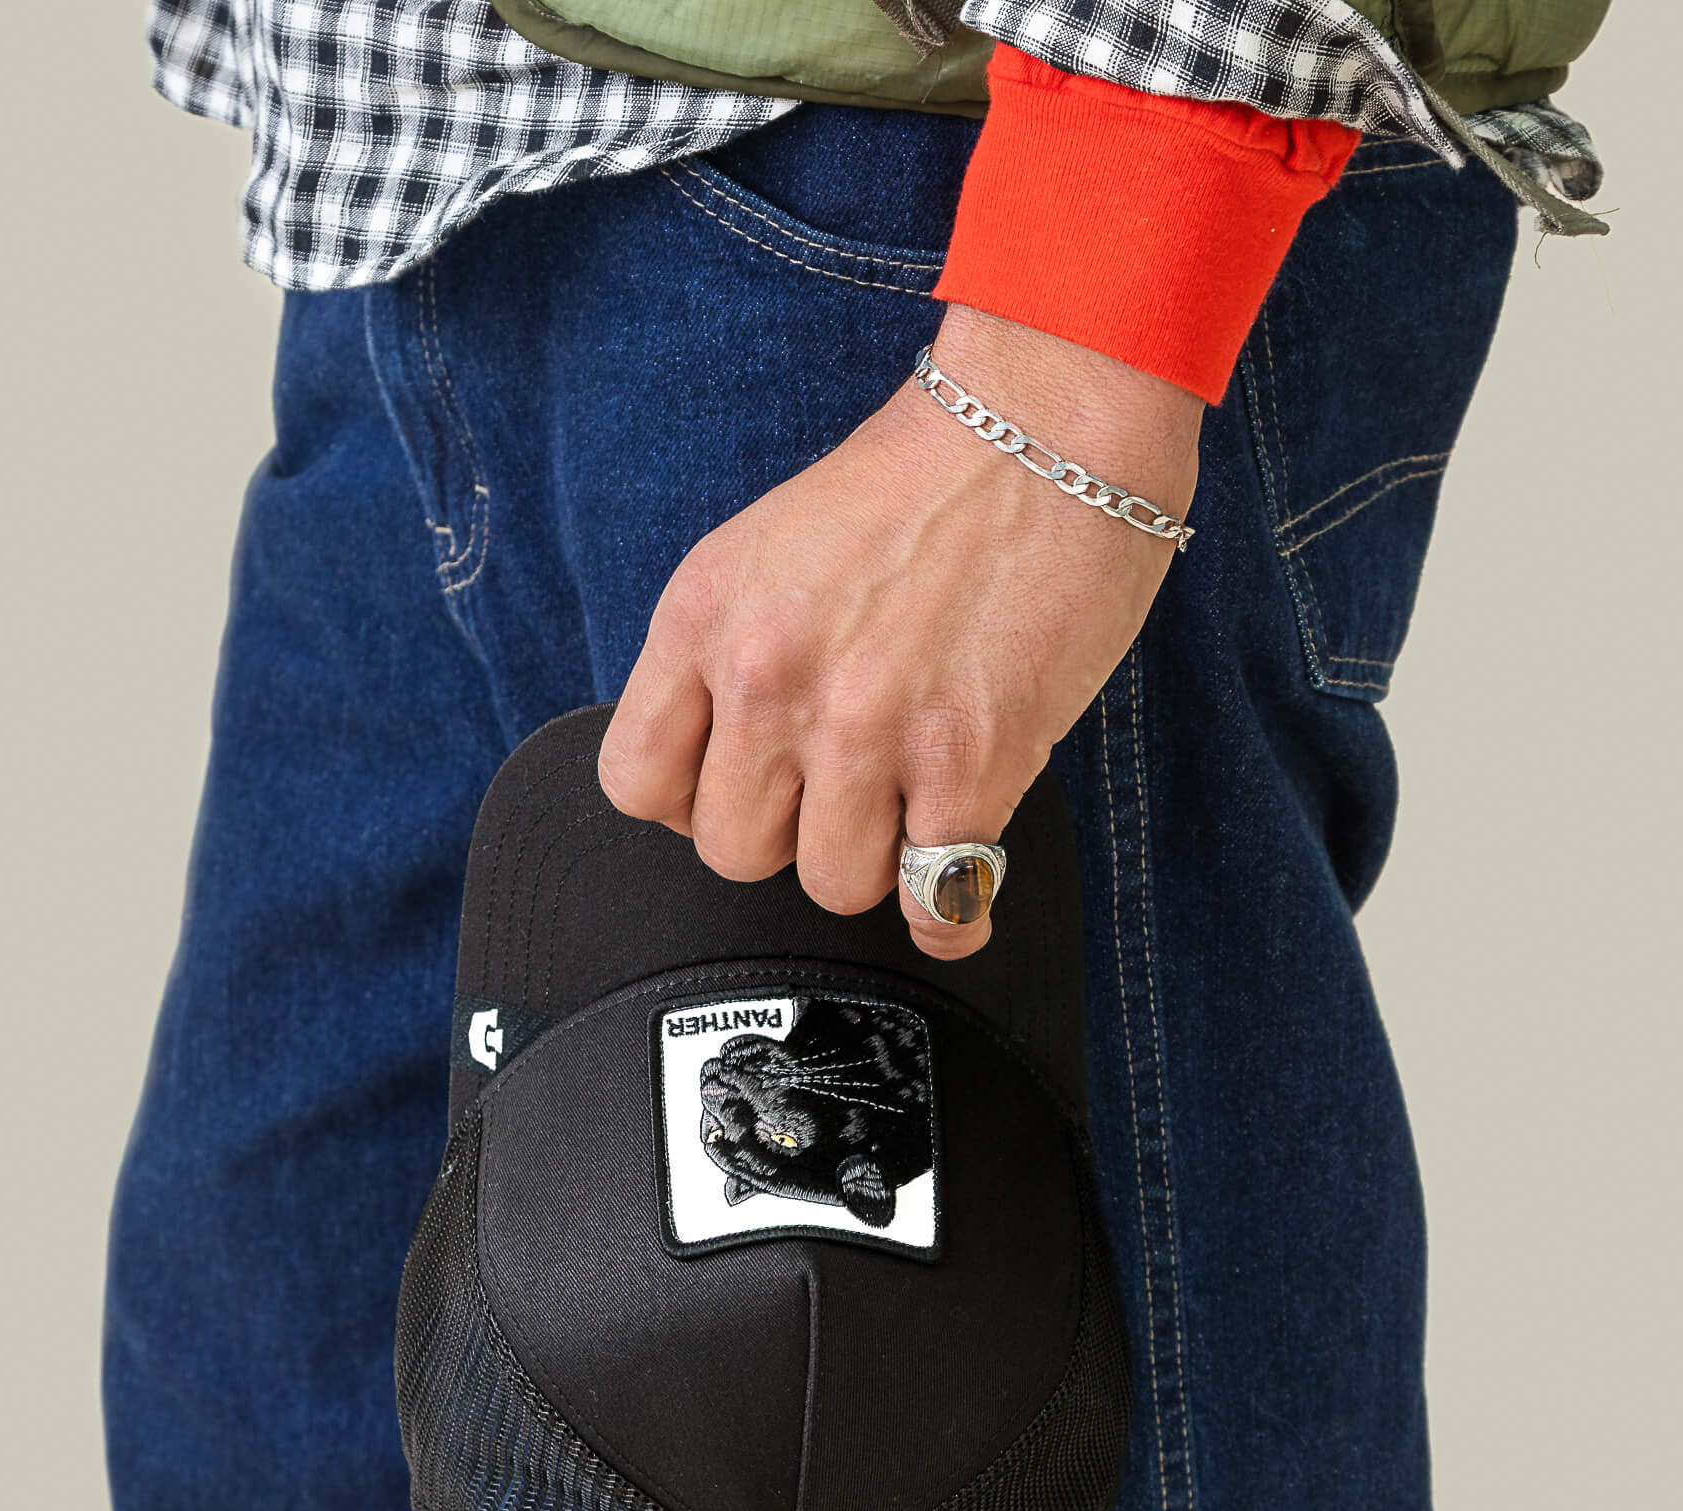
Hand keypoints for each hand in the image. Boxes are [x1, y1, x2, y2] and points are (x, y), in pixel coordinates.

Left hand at [597, 304, 1202, 959]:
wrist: (1046, 425)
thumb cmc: (919, 485)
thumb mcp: (768, 551)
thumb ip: (728, 656)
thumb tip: (727, 773)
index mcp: (704, 617)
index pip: (636, 783)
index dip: (690, 803)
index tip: (740, 788)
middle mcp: (770, 678)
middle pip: (733, 850)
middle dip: (787, 836)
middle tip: (839, 796)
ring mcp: (866, 727)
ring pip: (831, 883)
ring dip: (875, 865)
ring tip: (910, 815)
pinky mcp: (967, 763)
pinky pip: (935, 902)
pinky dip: (952, 914)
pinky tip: (963, 888)